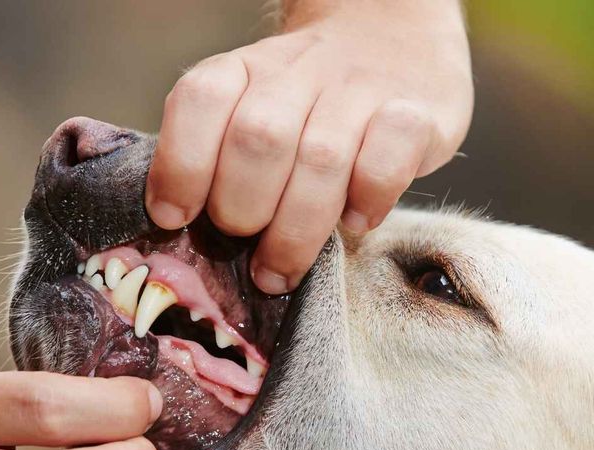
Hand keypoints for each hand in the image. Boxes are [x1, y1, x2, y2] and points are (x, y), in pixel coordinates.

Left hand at [146, 0, 472, 293]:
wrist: (392, 35)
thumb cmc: (310, 103)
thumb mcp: (254, 106)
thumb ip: (221, 156)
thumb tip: (183, 231)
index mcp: (245, 70)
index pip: (200, 101)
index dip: (181, 165)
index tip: (175, 218)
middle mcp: (299, 72)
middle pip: (259, 138)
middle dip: (242, 210)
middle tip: (246, 247)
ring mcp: (360, 89)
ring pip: (321, 158)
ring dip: (295, 231)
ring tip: (282, 270)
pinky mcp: (418, 113)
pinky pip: (387, 159)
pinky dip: (367, 199)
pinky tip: (356, 221)